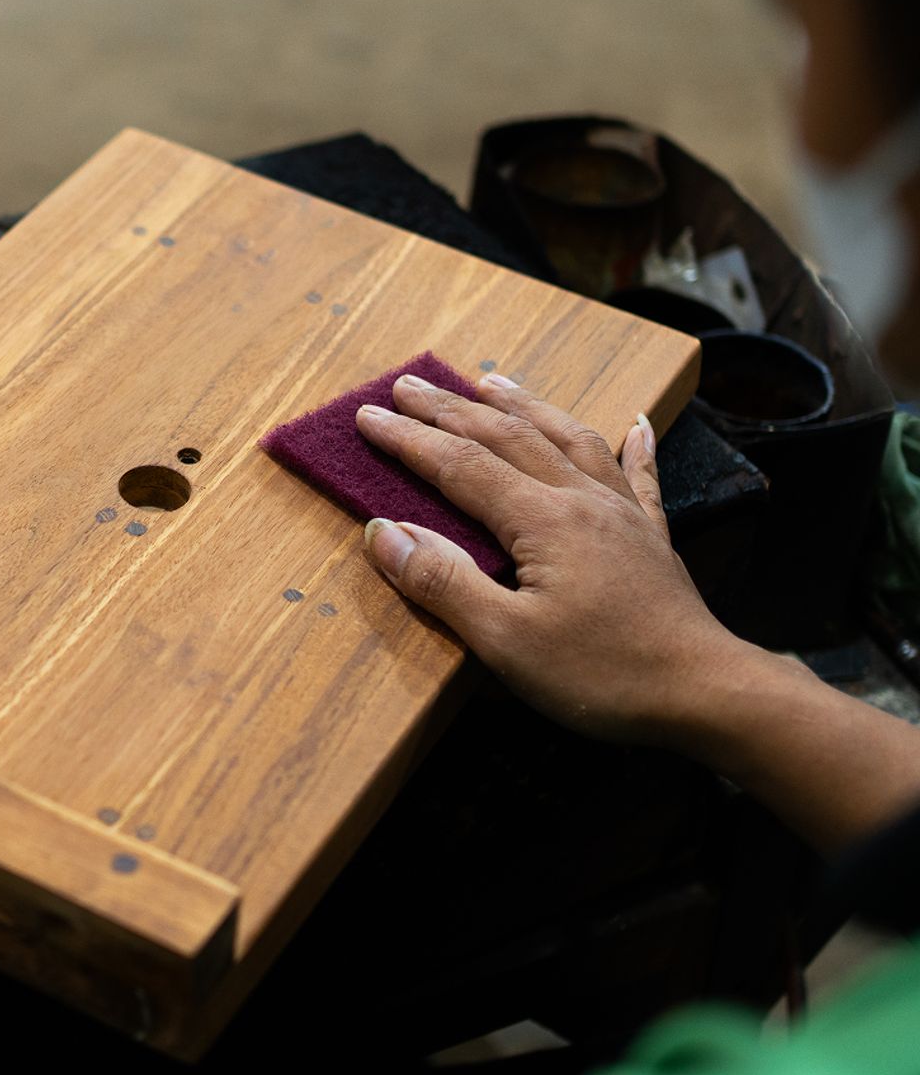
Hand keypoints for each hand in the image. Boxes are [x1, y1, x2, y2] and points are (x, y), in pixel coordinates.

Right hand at [353, 372, 919, 852]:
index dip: (409, 439)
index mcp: (541, 520)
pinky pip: (639, 475)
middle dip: (450, 408)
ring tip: (491, 380)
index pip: (459, 466)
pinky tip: (636, 424)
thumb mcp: (505, 642)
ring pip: (566, 438)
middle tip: (407, 384)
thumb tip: (382, 532)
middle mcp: (581, 500)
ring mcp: (622, 514)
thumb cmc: (603, 675)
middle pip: (506, 437)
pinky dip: (632, 445)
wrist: (707, 694)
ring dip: (523, 406)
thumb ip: (443, 582)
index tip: (367, 416)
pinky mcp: (652, 539)